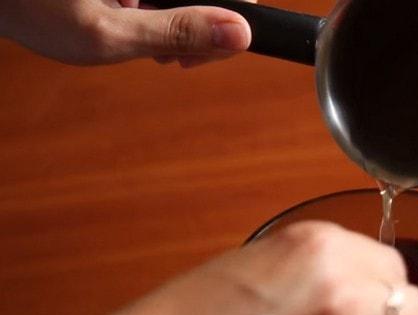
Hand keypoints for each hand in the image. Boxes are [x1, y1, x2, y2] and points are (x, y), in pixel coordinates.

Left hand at [0, 0, 252, 66]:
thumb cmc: (31, 5)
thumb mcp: (109, 32)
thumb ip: (176, 32)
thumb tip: (239, 34)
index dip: (230, 21)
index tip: (201, 53)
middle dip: (200, 26)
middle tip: (170, 58)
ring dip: (178, 20)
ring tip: (145, 41)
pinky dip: (159, 9)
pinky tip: (134, 21)